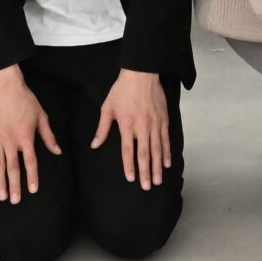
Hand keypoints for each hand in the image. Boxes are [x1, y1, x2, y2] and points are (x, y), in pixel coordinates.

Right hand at [0, 65, 61, 203]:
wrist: (4, 87)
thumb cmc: (25, 100)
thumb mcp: (41, 116)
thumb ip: (48, 136)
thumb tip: (57, 151)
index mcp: (26, 137)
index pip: (30, 162)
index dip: (32, 177)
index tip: (33, 190)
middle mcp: (11, 142)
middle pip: (13, 168)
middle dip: (14, 186)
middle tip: (14, 201)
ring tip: (0, 196)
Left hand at [92, 69, 171, 187]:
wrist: (142, 74)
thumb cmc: (122, 90)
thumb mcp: (107, 108)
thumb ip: (102, 128)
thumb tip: (94, 145)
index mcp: (127, 125)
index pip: (128, 151)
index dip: (129, 166)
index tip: (131, 179)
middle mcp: (142, 127)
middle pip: (145, 154)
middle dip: (146, 172)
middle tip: (148, 187)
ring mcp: (155, 123)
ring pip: (157, 149)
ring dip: (158, 166)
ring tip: (159, 180)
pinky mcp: (164, 119)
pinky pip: (166, 139)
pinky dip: (167, 151)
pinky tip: (167, 162)